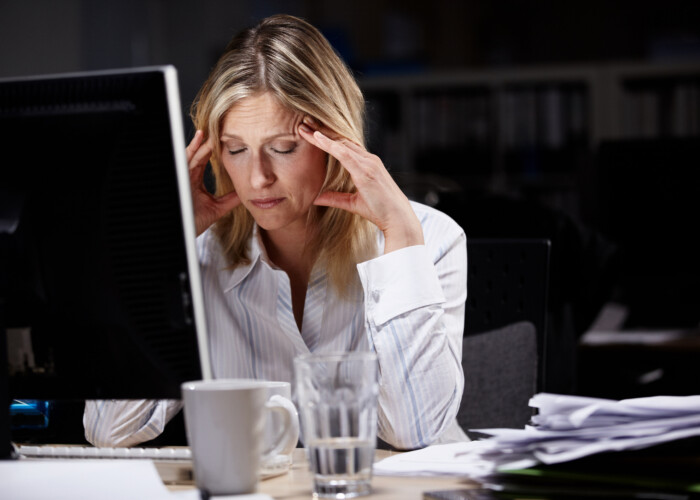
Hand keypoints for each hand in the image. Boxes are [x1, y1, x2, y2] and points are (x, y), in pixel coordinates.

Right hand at [186, 130, 239, 235]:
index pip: (204, 160)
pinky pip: (186, 159)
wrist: (184, 233)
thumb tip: (246, 192)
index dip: (213, 150)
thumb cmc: (195, 222)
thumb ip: (230, 199)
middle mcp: (188, 175)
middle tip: (220, 130)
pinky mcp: (180, 177)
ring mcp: (183, 175)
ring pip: (193, 153)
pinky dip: (193, 148)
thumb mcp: (217, 208)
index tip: (225, 140)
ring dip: (203, 142)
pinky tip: (200, 138)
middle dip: (208, 142)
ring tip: (212, 130)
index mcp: (195, 180)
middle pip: (199, 154)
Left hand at [298, 118, 422, 253]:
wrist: (398, 218)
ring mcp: (369, 163)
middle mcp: (369, 160)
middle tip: (305, 122)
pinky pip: (344, 153)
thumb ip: (335, 198)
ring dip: (322, 134)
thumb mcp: (353, 203)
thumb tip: (315, 199)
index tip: (312, 131)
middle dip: (323, 130)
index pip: (345, 146)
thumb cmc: (380, 211)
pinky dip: (330, 144)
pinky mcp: (366, 170)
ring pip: (341, 143)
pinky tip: (317, 138)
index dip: (329, 138)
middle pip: (342, 140)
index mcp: (368, 164)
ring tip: (305, 126)